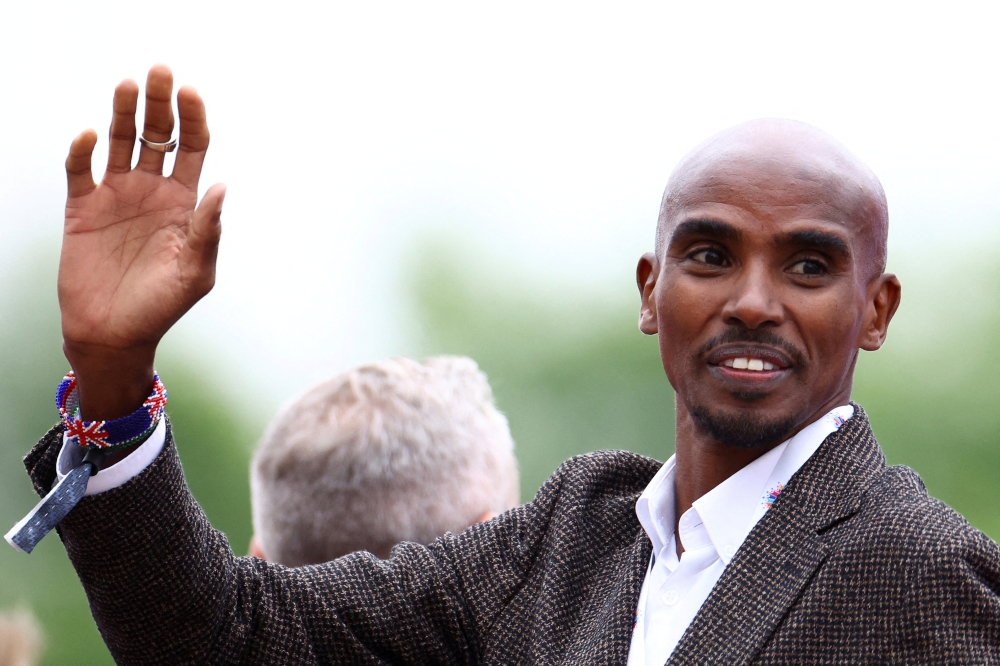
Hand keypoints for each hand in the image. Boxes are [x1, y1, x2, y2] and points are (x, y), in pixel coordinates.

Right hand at [59, 65, 224, 419]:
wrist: (114, 334)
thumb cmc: (162, 306)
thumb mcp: (194, 272)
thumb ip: (207, 230)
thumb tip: (222, 187)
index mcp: (184, 202)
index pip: (192, 149)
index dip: (193, 119)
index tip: (192, 93)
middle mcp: (152, 191)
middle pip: (157, 135)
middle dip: (160, 103)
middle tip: (160, 71)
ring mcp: (117, 196)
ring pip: (119, 142)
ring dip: (123, 113)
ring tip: (127, 85)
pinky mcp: (82, 208)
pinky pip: (80, 170)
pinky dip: (82, 151)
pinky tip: (90, 137)